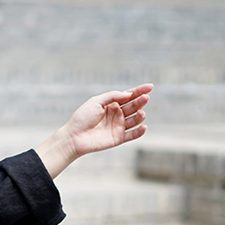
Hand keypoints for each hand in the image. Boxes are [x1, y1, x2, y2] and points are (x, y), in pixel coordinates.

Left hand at [37, 83, 152, 178]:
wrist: (74, 136)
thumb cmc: (82, 117)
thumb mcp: (96, 101)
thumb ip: (112, 96)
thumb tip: (129, 94)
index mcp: (111, 104)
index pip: (128, 96)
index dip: (139, 91)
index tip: (150, 86)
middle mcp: (117, 114)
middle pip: (133, 106)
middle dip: (140, 102)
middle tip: (144, 98)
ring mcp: (118, 126)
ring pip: (135, 120)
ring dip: (140, 116)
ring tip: (140, 113)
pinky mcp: (118, 138)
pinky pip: (132, 135)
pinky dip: (139, 131)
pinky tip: (143, 126)